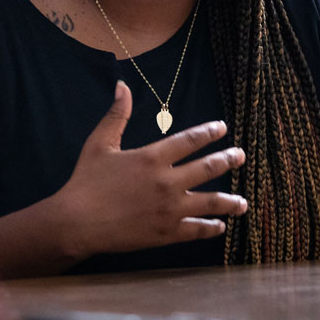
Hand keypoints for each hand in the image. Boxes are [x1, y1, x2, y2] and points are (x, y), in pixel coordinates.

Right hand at [56, 80, 247, 258]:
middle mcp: (166, 181)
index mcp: (152, 157)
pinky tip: (220, 227)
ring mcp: (169, 209)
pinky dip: (211, 228)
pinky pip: (196, 229)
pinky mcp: (166, 233)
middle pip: (208, 168)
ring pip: (210, 202)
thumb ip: (117, 115)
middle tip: (241, 156)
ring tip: (243, 202)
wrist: (76, 222)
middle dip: (228, 160)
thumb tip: (123, 86)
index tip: (223, 128)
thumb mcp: (100, 143)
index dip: (209, 132)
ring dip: (230, 201)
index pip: (190, 140)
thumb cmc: (86, 181)